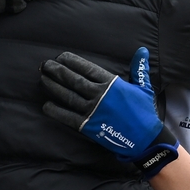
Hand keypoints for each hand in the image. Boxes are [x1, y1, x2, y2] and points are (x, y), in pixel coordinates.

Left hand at [40, 48, 178, 177]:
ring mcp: (93, 111)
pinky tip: (46, 105)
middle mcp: (100, 95)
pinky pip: (68, 117)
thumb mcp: (144, 87)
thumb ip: (139, 68)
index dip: (72, 62)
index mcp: (112, 84)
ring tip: (43, 78)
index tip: (61, 56)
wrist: (146, 140)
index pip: (87, 69)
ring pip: (68, 96)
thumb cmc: (144, 112)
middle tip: (46, 65)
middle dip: (58, 71)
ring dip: (54, 87)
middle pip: (74, 80)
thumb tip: (142, 50)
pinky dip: (56, 111)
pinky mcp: (89, 127)